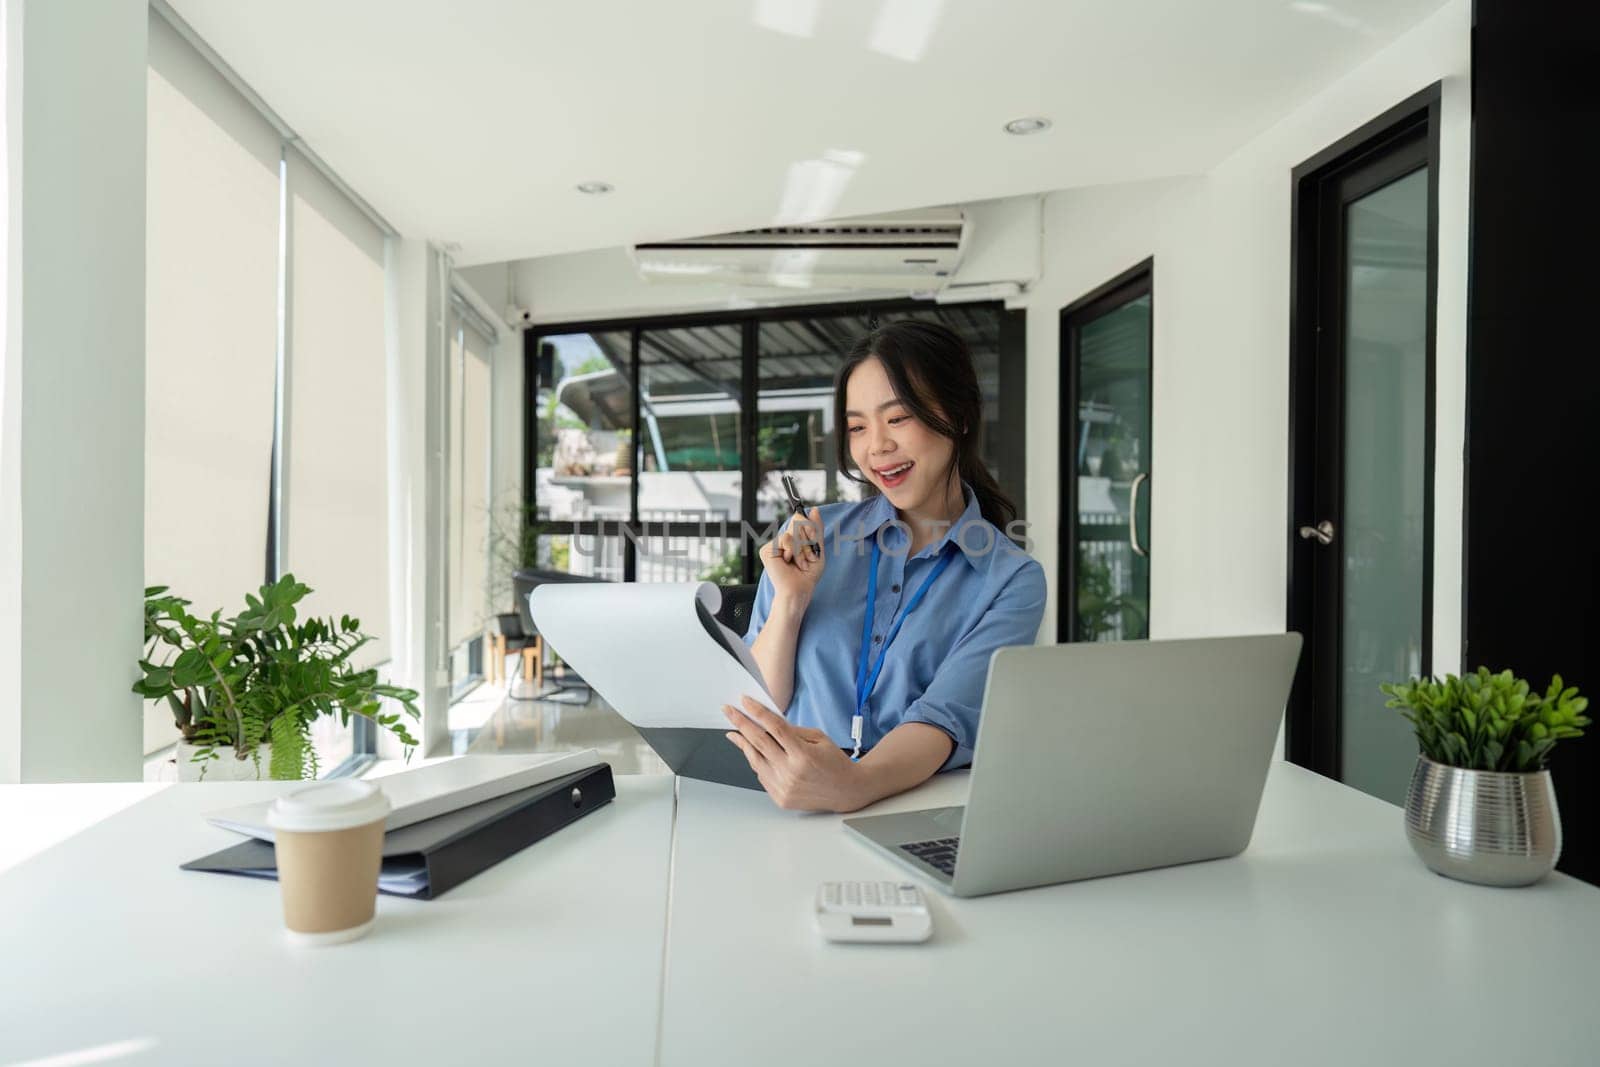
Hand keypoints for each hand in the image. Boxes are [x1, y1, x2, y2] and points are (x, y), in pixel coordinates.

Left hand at [723, 695, 864, 812]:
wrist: (847, 791)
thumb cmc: (834, 762)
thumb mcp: (818, 738)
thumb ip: (792, 730)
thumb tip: (767, 721)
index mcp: (803, 755)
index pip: (774, 728)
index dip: (757, 713)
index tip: (744, 702)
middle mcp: (791, 773)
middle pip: (759, 743)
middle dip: (741, 724)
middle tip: (729, 712)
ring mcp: (784, 788)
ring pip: (755, 761)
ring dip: (743, 744)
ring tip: (735, 732)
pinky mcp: (780, 798)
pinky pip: (761, 776)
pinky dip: (756, 761)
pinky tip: (754, 752)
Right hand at [761, 507, 824, 604]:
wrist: (799, 590)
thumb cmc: (808, 574)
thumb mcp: (817, 548)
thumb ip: (816, 529)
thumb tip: (815, 509)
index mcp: (793, 538)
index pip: (801, 519)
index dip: (810, 528)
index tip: (813, 543)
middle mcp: (782, 539)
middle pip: (798, 521)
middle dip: (808, 540)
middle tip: (807, 558)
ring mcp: (773, 544)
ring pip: (792, 531)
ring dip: (802, 549)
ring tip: (799, 563)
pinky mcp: (766, 550)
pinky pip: (785, 539)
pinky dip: (792, 551)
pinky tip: (789, 562)